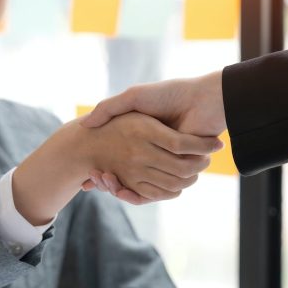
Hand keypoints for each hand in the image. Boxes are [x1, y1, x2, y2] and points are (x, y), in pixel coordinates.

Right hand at [79, 71, 226, 203]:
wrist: (203, 99)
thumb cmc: (168, 95)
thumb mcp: (133, 97)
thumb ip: (109, 108)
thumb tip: (84, 125)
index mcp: (143, 138)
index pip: (117, 161)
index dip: (102, 169)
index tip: (88, 172)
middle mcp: (154, 153)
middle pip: (125, 177)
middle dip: (107, 181)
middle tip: (91, 180)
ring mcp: (167, 162)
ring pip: (137, 185)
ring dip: (118, 187)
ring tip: (104, 182)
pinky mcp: (181, 169)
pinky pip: (156, 190)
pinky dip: (137, 193)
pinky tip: (119, 188)